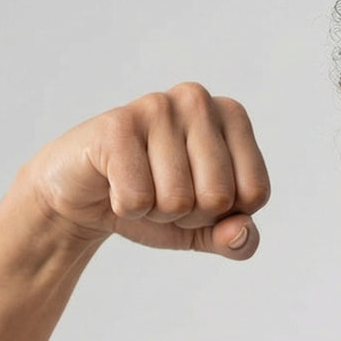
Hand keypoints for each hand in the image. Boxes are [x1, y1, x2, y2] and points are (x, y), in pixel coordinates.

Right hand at [18, 82, 270, 256]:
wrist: (85, 195)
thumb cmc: (155, 202)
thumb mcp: (205, 230)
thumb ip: (237, 240)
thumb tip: (242, 233)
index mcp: (232, 116)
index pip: (255, 193)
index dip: (224, 214)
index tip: (196, 194)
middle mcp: (198, 100)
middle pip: (219, 198)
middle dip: (189, 215)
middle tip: (161, 192)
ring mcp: (156, 106)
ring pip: (178, 201)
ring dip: (155, 212)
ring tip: (138, 185)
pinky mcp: (116, 125)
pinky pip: (139, 199)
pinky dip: (126, 208)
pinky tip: (114, 183)